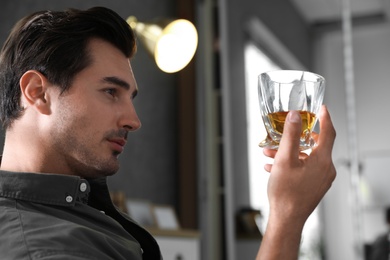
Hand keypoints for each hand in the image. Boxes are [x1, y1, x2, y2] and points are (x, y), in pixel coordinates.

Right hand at [257, 105, 335, 259]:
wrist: (286, 219)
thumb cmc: (286, 193)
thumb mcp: (285, 159)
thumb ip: (291, 135)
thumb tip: (295, 116)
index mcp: (322, 160)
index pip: (329, 132)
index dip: (325, 118)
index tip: (322, 108)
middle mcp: (325, 169)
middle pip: (315, 145)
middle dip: (297, 137)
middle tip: (288, 130)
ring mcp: (321, 179)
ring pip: (306, 158)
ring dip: (289, 152)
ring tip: (269, 153)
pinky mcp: (314, 186)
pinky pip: (304, 169)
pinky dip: (290, 164)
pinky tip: (272, 167)